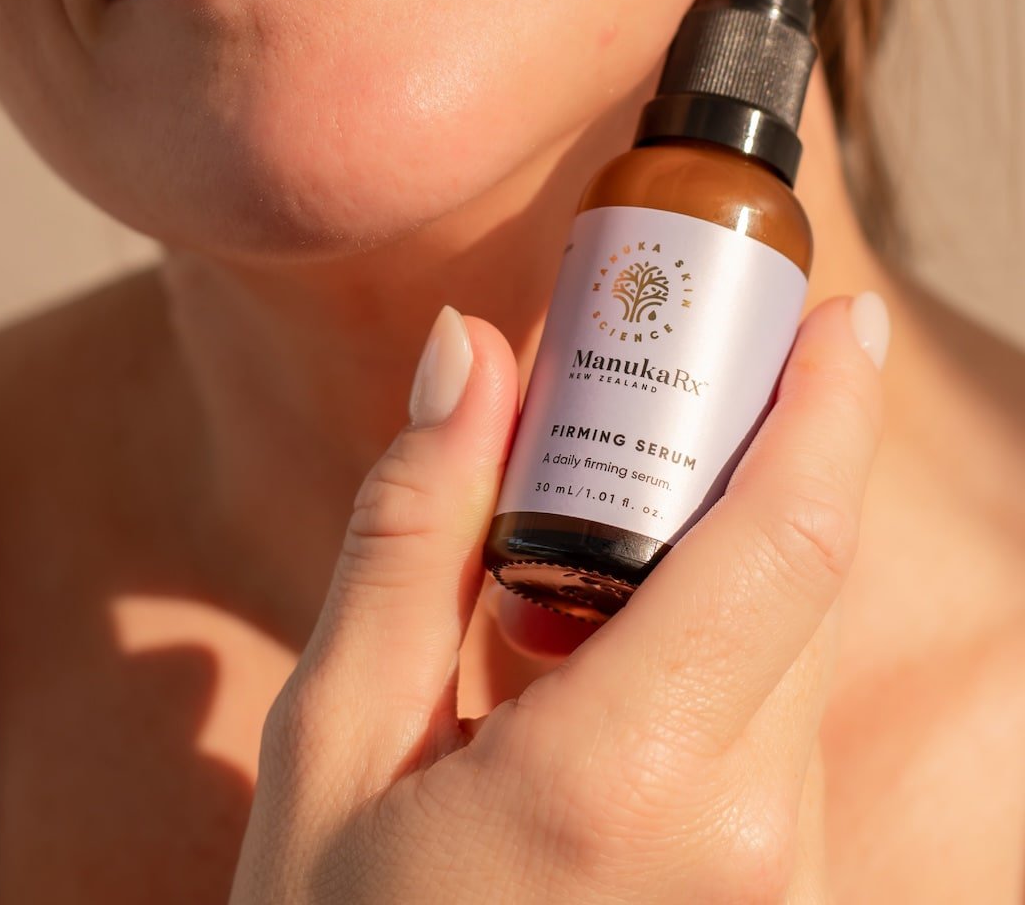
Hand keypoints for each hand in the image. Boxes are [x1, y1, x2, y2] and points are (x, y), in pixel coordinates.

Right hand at [229, 293, 888, 904]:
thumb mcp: (331, 737)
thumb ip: (412, 529)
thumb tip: (468, 353)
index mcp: (625, 781)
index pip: (781, 542)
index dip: (821, 410)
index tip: (832, 316)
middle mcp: (748, 844)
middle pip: (792, 585)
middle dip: (739, 464)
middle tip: (640, 395)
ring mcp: (776, 896)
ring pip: (782, 660)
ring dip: (703, 567)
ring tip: (554, 573)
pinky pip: (764, 738)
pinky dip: (699, 656)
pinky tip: (572, 676)